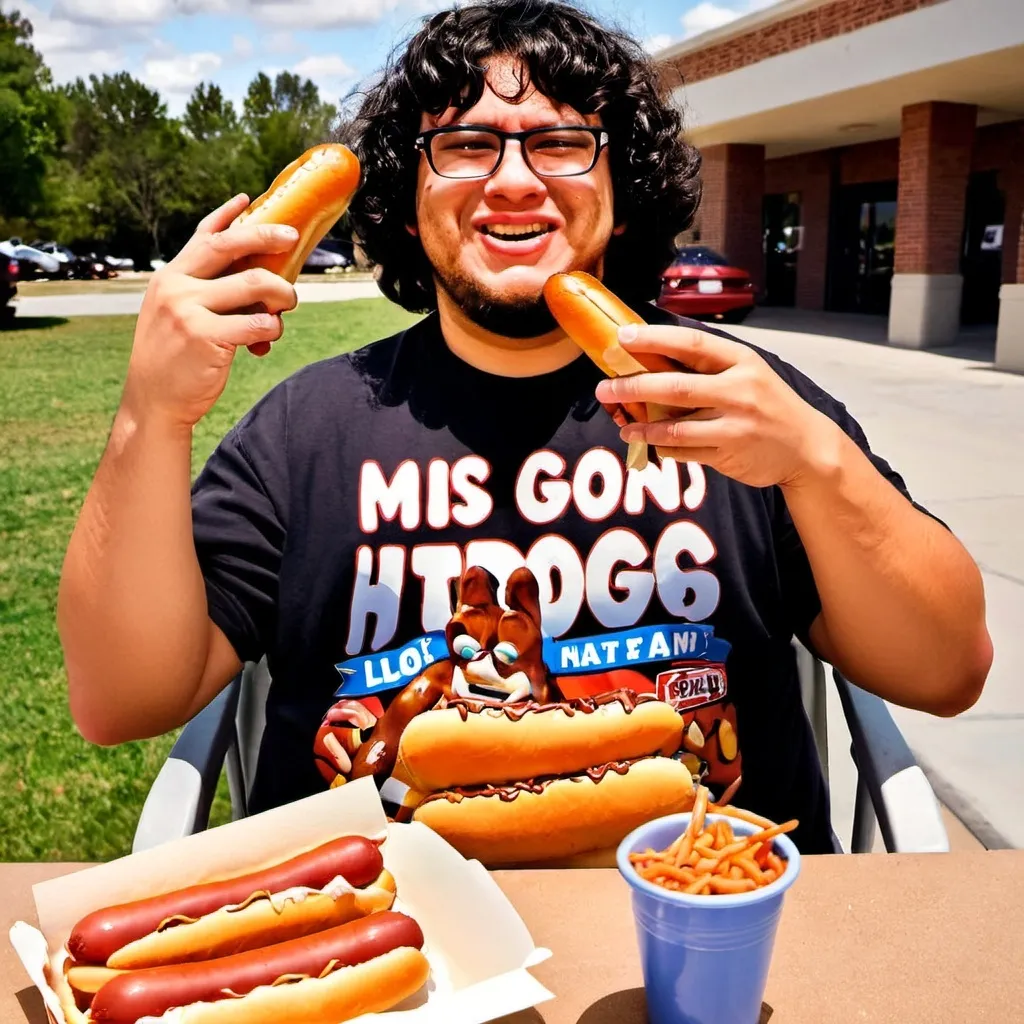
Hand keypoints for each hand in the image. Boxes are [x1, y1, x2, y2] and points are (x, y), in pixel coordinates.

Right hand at [122, 194, 299, 430]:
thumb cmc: (175, 360)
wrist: (154, 401)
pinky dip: (272, 329)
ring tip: (287, 306)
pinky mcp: (205, 335)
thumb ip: (206, 296)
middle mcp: (176, 286)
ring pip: (255, 284)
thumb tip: (259, 286)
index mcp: (170, 278)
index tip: (249, 199)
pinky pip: (258, 323)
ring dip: (282, 294)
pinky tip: (267, 340)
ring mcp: (189, 309)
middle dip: (266, 236)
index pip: (202, 237)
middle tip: (292, 237)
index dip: (227, 216)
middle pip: (230, 247)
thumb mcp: (177, 317)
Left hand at [594, 324, 844, 488]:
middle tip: (604, 388)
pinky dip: (661, 447)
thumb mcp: (747, 373)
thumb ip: (707, 366)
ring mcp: (734, 425)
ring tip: (621, 423)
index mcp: (741, 361)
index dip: (653, 340)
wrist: (806, 447)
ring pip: (674, 427)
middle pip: (675, 388)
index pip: (691, 345)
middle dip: (633, 387)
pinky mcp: (728, 454)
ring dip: (641, 426)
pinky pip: (683, 451)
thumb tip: (650, 355)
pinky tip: (648, 441)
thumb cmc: (767, 402)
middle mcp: (739, 391)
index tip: (622, 337)